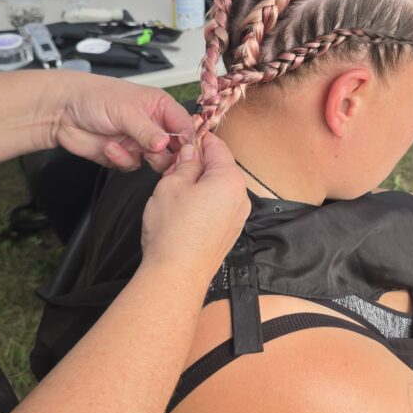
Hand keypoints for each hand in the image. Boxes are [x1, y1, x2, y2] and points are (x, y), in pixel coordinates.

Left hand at [50, 75, 194, 172]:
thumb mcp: (127, 111)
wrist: (63, 111)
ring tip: (124, 146)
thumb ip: (148, 131)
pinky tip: (109, 147)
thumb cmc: (95, 97)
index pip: (185, 126)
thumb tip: (166, 144)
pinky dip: (121, 160)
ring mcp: (138, 141)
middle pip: (174, 148)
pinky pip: (132, 166)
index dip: (188, 141)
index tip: (184, 153)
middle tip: (152, 153)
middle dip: (164, 154)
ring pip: (154, 161)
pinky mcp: (123, 155)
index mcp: (160, 106)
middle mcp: (152, 125)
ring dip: (138, 157)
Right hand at [141, 133, 250, 273]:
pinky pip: (218, 207)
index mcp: (229, 179)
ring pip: (218, 188)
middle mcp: (240, 197)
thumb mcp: (171, 185)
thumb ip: (184, 164)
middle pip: (219, 168)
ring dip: (199, 184)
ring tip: (173, 192)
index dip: (199, 140)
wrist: (177, 274)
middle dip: (197, 165)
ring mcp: (237, 217)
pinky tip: (182, 211)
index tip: (185, 138)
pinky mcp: (229, 232)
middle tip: (171, 169)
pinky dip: (203, 202)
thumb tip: (190, 153)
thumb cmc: (173, 231)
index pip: (217, 147)